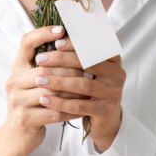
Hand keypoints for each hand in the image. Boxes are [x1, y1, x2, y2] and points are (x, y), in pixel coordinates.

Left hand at [34, 36, 125, 152]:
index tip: (55, 43)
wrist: (106, 120)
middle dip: (61, 60)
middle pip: (87, 63)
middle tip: (40, 59)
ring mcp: (112, 93)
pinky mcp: (105, 111)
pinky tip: (44, 99)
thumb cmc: (92, 89)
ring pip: (82, 85)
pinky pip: (79, 106)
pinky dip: (60, 102)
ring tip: (38, 80)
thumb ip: (79, 54)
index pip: (94, 46)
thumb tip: (56, 35)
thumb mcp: (90, 70)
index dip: (75, 43)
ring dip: (58, 81)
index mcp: (112, 59)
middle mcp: (116, 74)